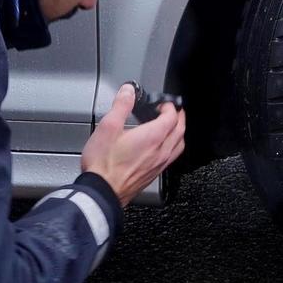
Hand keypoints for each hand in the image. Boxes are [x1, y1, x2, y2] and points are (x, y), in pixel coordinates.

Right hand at [80, 84, 185, 206]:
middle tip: (173, 110)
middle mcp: (160, 151)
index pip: (172, 116)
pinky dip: (173, 147)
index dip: (170, 106)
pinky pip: (172, 157)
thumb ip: (121, 106)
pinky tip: (163, 148)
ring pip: (179, 145)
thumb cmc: (103, 164)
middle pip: (180, 130)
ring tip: (173, 126)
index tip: (162, 102)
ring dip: (178, 132)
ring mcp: (159, 164)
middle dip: (178, 117)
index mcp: (152, 137)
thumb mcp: (108, 127)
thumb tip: (128, 91)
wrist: (102, 191)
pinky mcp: (154, 174)